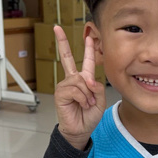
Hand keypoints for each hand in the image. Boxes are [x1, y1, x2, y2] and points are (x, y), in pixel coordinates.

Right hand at [54, 25, 105, 149]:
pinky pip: (75, 89)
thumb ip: (97, 88)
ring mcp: (65, 86)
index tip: (88, 36)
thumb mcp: (100, 101)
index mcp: (84, 80)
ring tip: (87, 104)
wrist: (80, 130)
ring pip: (80, 81)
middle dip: (62, 42)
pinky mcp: (60, 93)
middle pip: (67, 58)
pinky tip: (82, 105)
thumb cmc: (89, 116)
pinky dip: (82, 98)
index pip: (87, 61)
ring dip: (88, 94)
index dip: (88, 49)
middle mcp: (73, 80)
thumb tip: (88, 80)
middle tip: (56, 28)